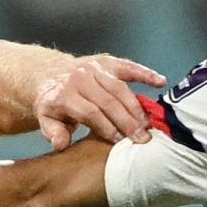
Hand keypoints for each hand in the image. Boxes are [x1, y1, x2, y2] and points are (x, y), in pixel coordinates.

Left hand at [33, 54, 164, 148]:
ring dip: (136, 106)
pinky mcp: (107, 61)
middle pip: (108, 100)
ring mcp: (95, 67)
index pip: (90, 112)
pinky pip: (128, 67)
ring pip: (120, 87)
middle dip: (127, 121)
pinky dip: (145, 73)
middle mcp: (80, 77)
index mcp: (64, 94)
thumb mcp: (45, 121)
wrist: (50, 74)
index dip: (106, 127)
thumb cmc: (53, 105)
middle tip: (143, 138)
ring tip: (149, 124)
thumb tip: (61, 144)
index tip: (120, 142)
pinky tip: (160, 82)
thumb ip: (53, 133)